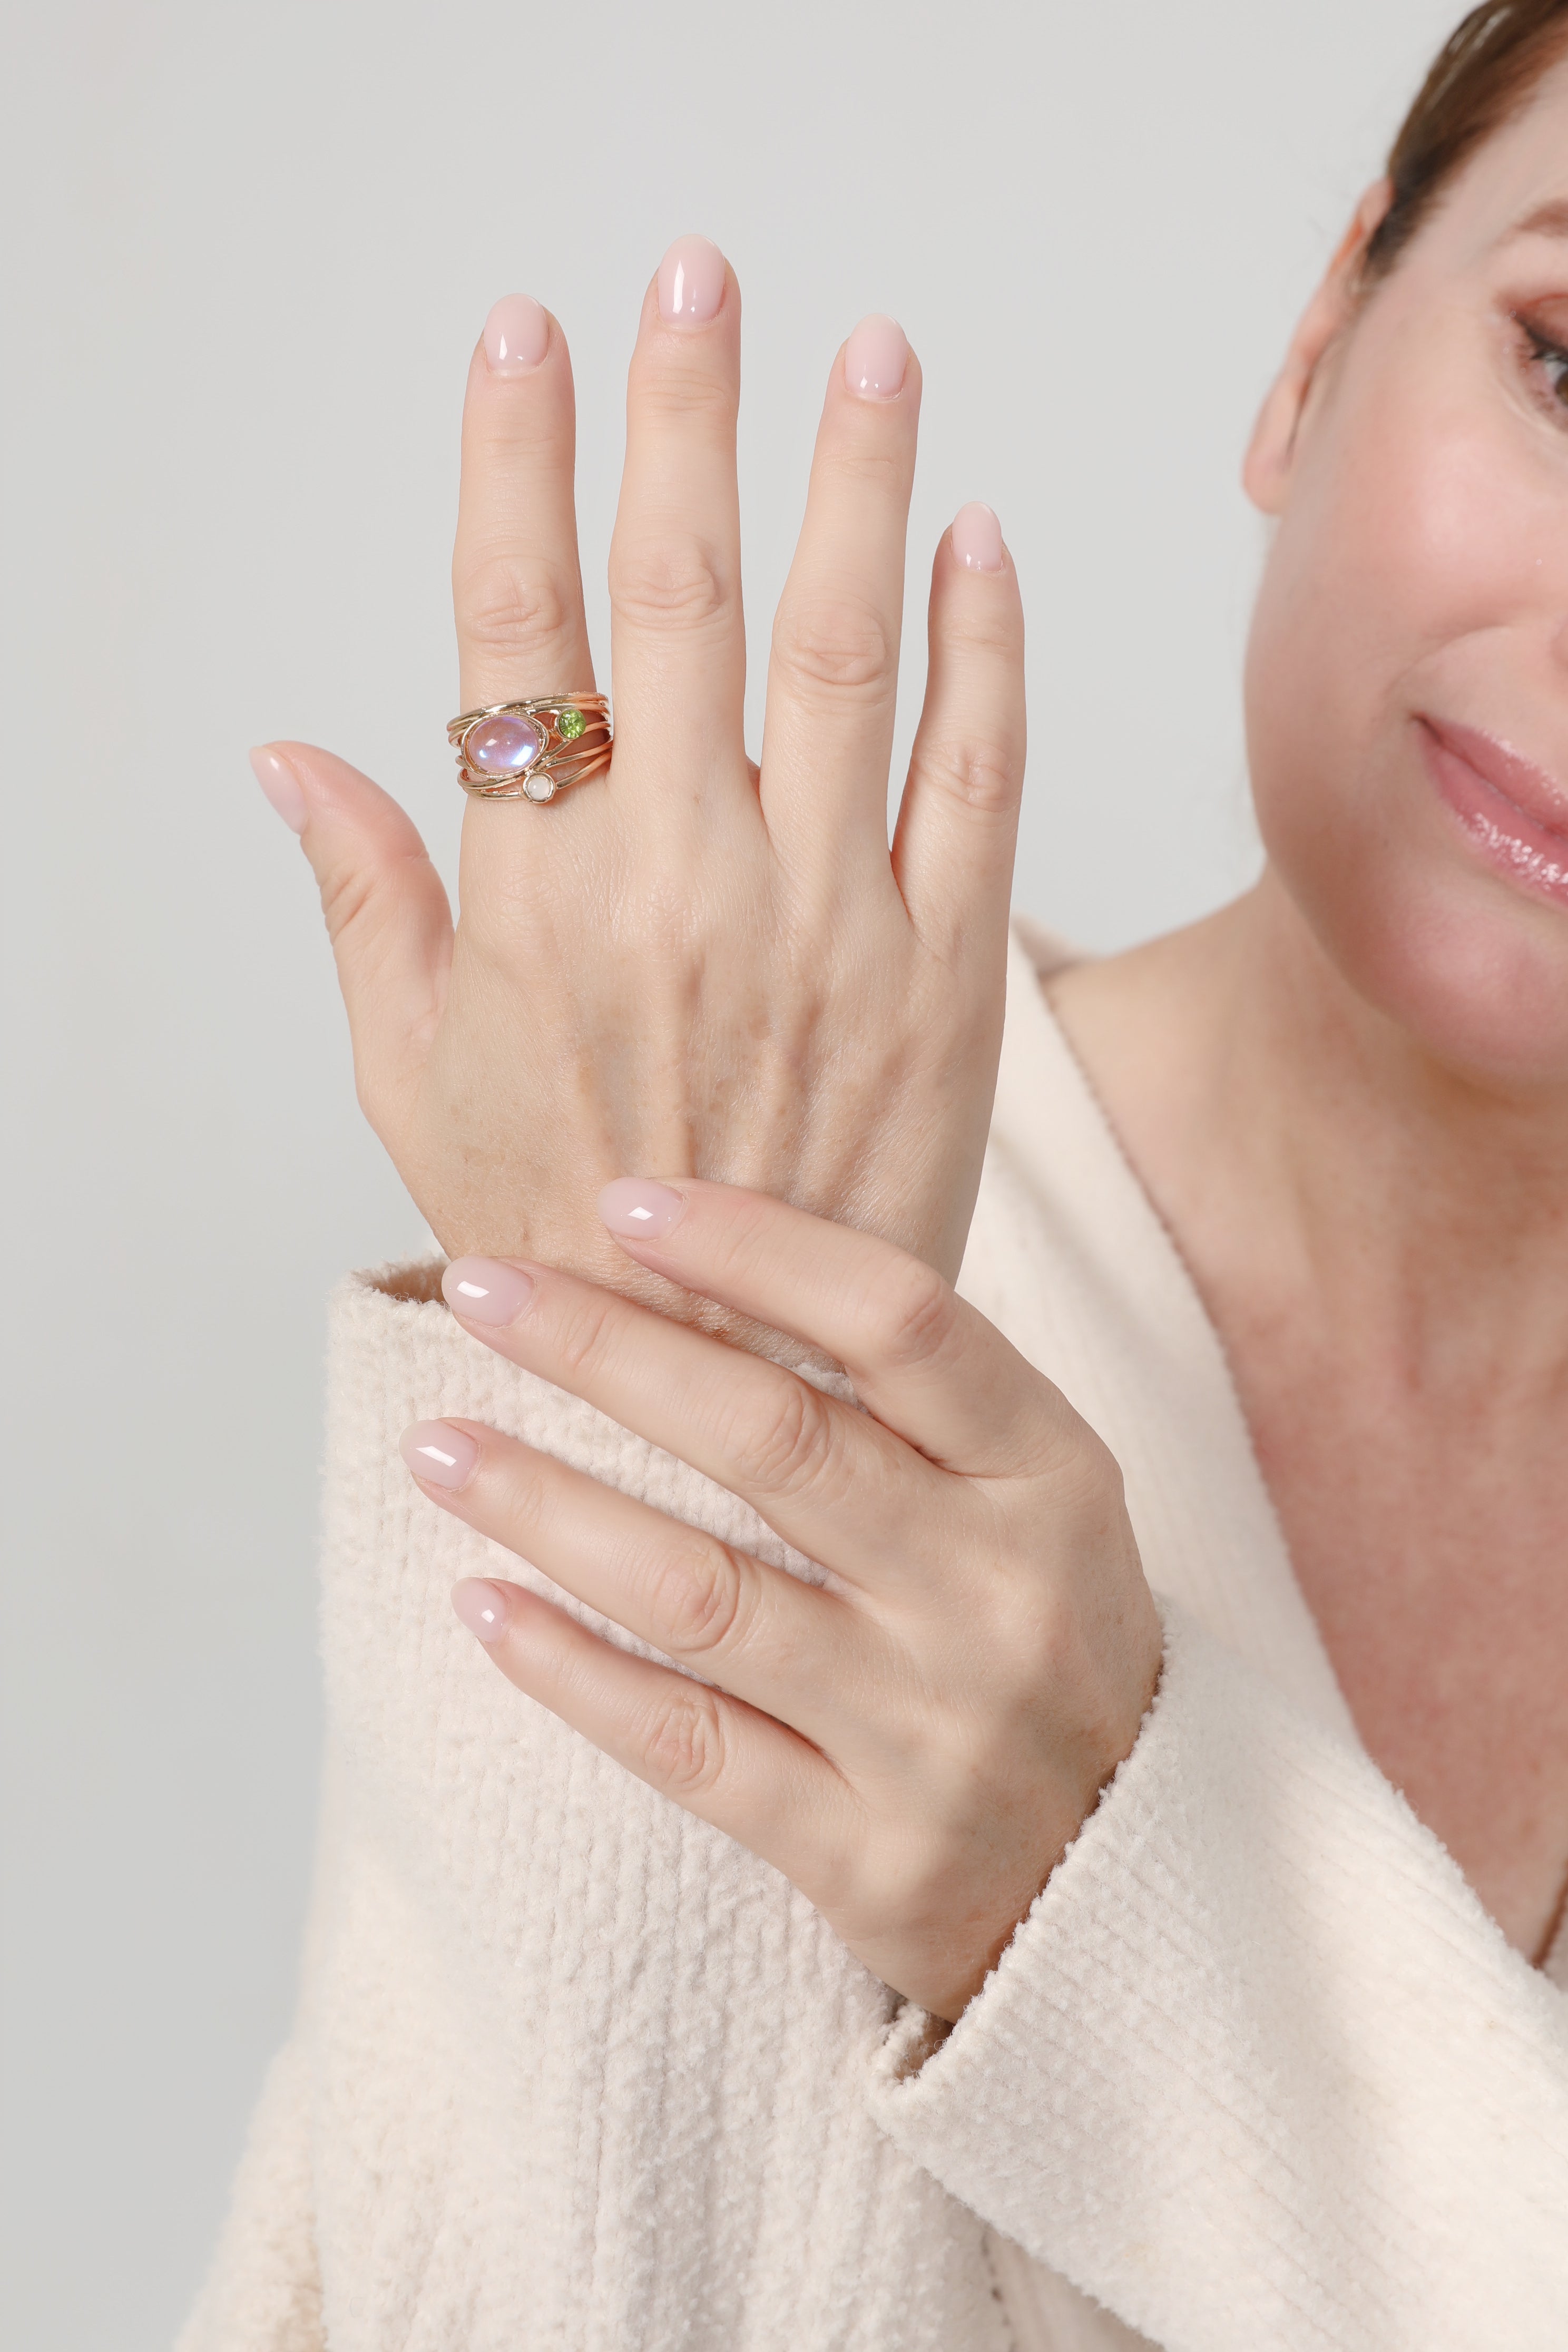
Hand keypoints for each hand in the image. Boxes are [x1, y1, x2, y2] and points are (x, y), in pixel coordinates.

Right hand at [251, 238, 1024, 1315]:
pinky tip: (973, 543)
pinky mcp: (946, 970)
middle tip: (701, 274)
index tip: (528, 338)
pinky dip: (982, 653)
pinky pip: (975, 777)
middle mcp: (685, 883)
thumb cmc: (555, 1223)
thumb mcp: (413, 1083)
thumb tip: (294, 756)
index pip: (517, 633)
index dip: (519, 467)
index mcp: (539, 899)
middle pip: (683, 598)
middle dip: (688, 417)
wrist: (731, 1376)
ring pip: (844, 654)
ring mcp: (829, 920)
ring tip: (867, 353)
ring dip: (855, 486)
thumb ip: (364, 906)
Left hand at [399, 1179, 1163, 2021]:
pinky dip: (570, 1672)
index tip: (622, 1200)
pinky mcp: (867, 1858)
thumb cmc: (1046, 1638)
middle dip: (604, 1350)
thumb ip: (913, 1397)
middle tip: (476, 1288)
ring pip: (700, 1595)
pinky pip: (686, 1747)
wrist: (1135, 1881)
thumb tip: (704, 1266)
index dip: (755, 1247)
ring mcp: (934, 1735)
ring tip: (438, 1447)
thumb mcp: (1035, 1499)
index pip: (899, 1322)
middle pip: (774, 1442)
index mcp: (1053, 1480)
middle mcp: (998, 1597)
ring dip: (546, 1508)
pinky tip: (483, 1607)